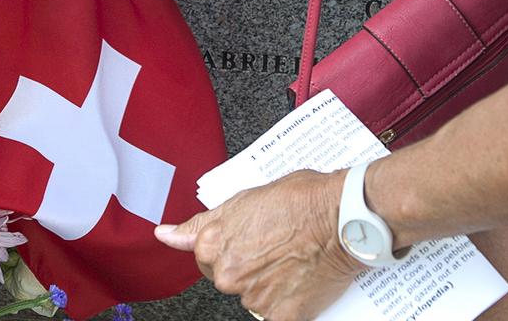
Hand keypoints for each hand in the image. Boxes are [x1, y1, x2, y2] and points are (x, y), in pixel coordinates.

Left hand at [155, 170, 363, 320]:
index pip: (203, 255)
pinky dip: (287, 303)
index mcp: (213, 242)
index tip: (248, 241)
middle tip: (276, 248)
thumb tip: (164, 234)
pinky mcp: (278, 314)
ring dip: (268, 285)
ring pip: (252, 296)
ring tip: (294, 262)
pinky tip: (302, 282)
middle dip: (248, 266)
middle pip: (227, 278)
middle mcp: (227, 273)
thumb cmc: (304, 199)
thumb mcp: (246, 198)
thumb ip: (204, 222)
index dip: (230, 244)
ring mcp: (252, 296)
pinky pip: (275, 314)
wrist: (343, 217)